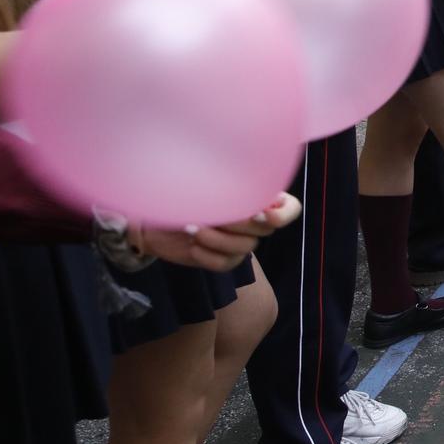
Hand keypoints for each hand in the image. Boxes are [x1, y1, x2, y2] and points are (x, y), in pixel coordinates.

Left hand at [130, 192, 301, 271]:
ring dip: (218, 238)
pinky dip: (207, 255)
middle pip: (267, 229)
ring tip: (193, 228)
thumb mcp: (205, 180)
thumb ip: (228, 184)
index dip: (283, 214)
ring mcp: (240, 242)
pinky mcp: (223, 260)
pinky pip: (225, 263)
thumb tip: (243, 191)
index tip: (261, 212)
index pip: (291, 209)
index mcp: (259, 196)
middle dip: (240, 223)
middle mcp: (255, 220)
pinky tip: (192, 244)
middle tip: (216, 216)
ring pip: (245, 247)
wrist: (152, 216)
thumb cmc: (182, 188)